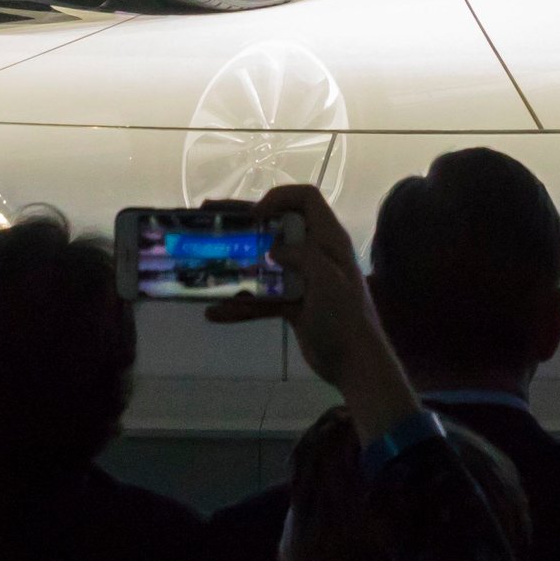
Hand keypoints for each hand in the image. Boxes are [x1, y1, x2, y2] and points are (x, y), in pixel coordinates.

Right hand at [207, 185, 419, 441]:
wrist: (354, 363)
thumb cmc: (344, 317)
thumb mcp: (327, 280)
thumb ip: (303, 256)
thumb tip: (274, 250)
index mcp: (328, 240)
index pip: (306, 199)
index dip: (279, 197)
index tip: (254, 215)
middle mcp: (315, 253)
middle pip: (277, 226)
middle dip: (245, 223)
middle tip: (211, 219)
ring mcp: (302, 279)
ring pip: (265, 263)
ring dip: (237, 264)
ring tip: (204, 264)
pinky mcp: (293, 304)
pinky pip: (262, 298)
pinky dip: (240, 304)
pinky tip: (215, 313)